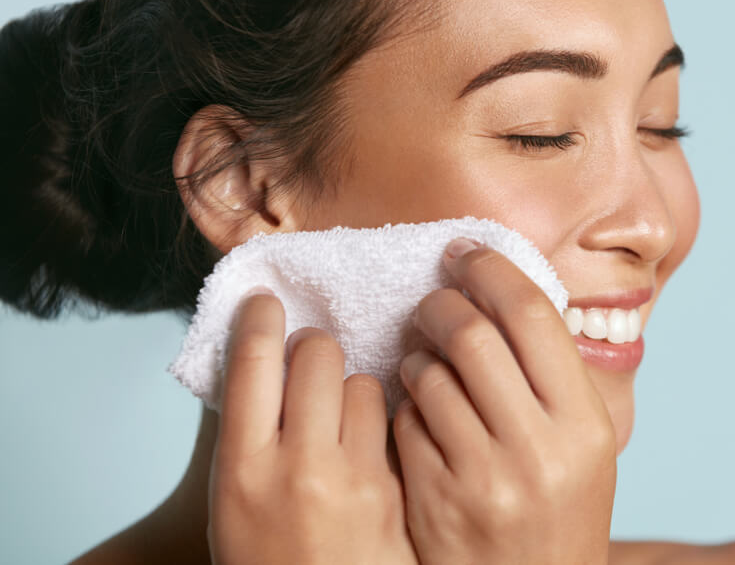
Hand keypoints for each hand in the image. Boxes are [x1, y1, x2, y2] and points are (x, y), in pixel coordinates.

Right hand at [207, 289, 418, 564]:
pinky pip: (393, 419)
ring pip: (361, 380)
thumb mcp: (233, 500)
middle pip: (314, 354)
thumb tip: (263, 357)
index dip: (260, 319)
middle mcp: (296, 467)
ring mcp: (353, 479)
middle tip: (310, 359)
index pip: (251, 363)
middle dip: (312, 346)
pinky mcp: (395, 490)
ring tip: (341, 413)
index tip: (266, 301)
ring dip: (350, 384)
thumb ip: (248, 431)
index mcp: (241, 468)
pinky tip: (370, 439)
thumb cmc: (266, 558)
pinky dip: (381, 417)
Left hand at [393, 239, 616, 564]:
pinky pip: (405, 421)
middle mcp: (538, 449)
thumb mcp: (585, 448)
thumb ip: (554, 377)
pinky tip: (419, 407)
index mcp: (585, 425)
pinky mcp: (435, 500)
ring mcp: (483, 478)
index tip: (466, 254)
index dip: (492, 270)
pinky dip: (406, 401)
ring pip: (429, 374)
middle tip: (434, 300)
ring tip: (424, 356)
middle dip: (442, 303)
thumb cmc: (560, 512)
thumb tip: (507, 293)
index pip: (532, 315)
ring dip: (417, 352)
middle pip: (472, 333)